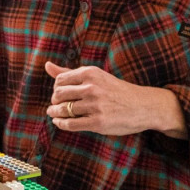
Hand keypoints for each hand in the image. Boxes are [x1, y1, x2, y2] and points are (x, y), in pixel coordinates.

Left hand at [44, 61, 186, 137]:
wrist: (143, 106)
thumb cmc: (116, 90)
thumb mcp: (96, 77)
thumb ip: (70, 72)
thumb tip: (47, 65)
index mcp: (91, 73)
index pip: (60, 80)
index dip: (56, 88)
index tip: (59, 94)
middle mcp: (92, 88)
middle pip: (59, 95)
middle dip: (54, 101)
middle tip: (55, 105)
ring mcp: (95, 105)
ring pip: (64, 110)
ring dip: (55, 113)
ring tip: (54, 113)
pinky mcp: (98, 122)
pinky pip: (71, 124)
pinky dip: (61, 124)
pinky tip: (59, 122)